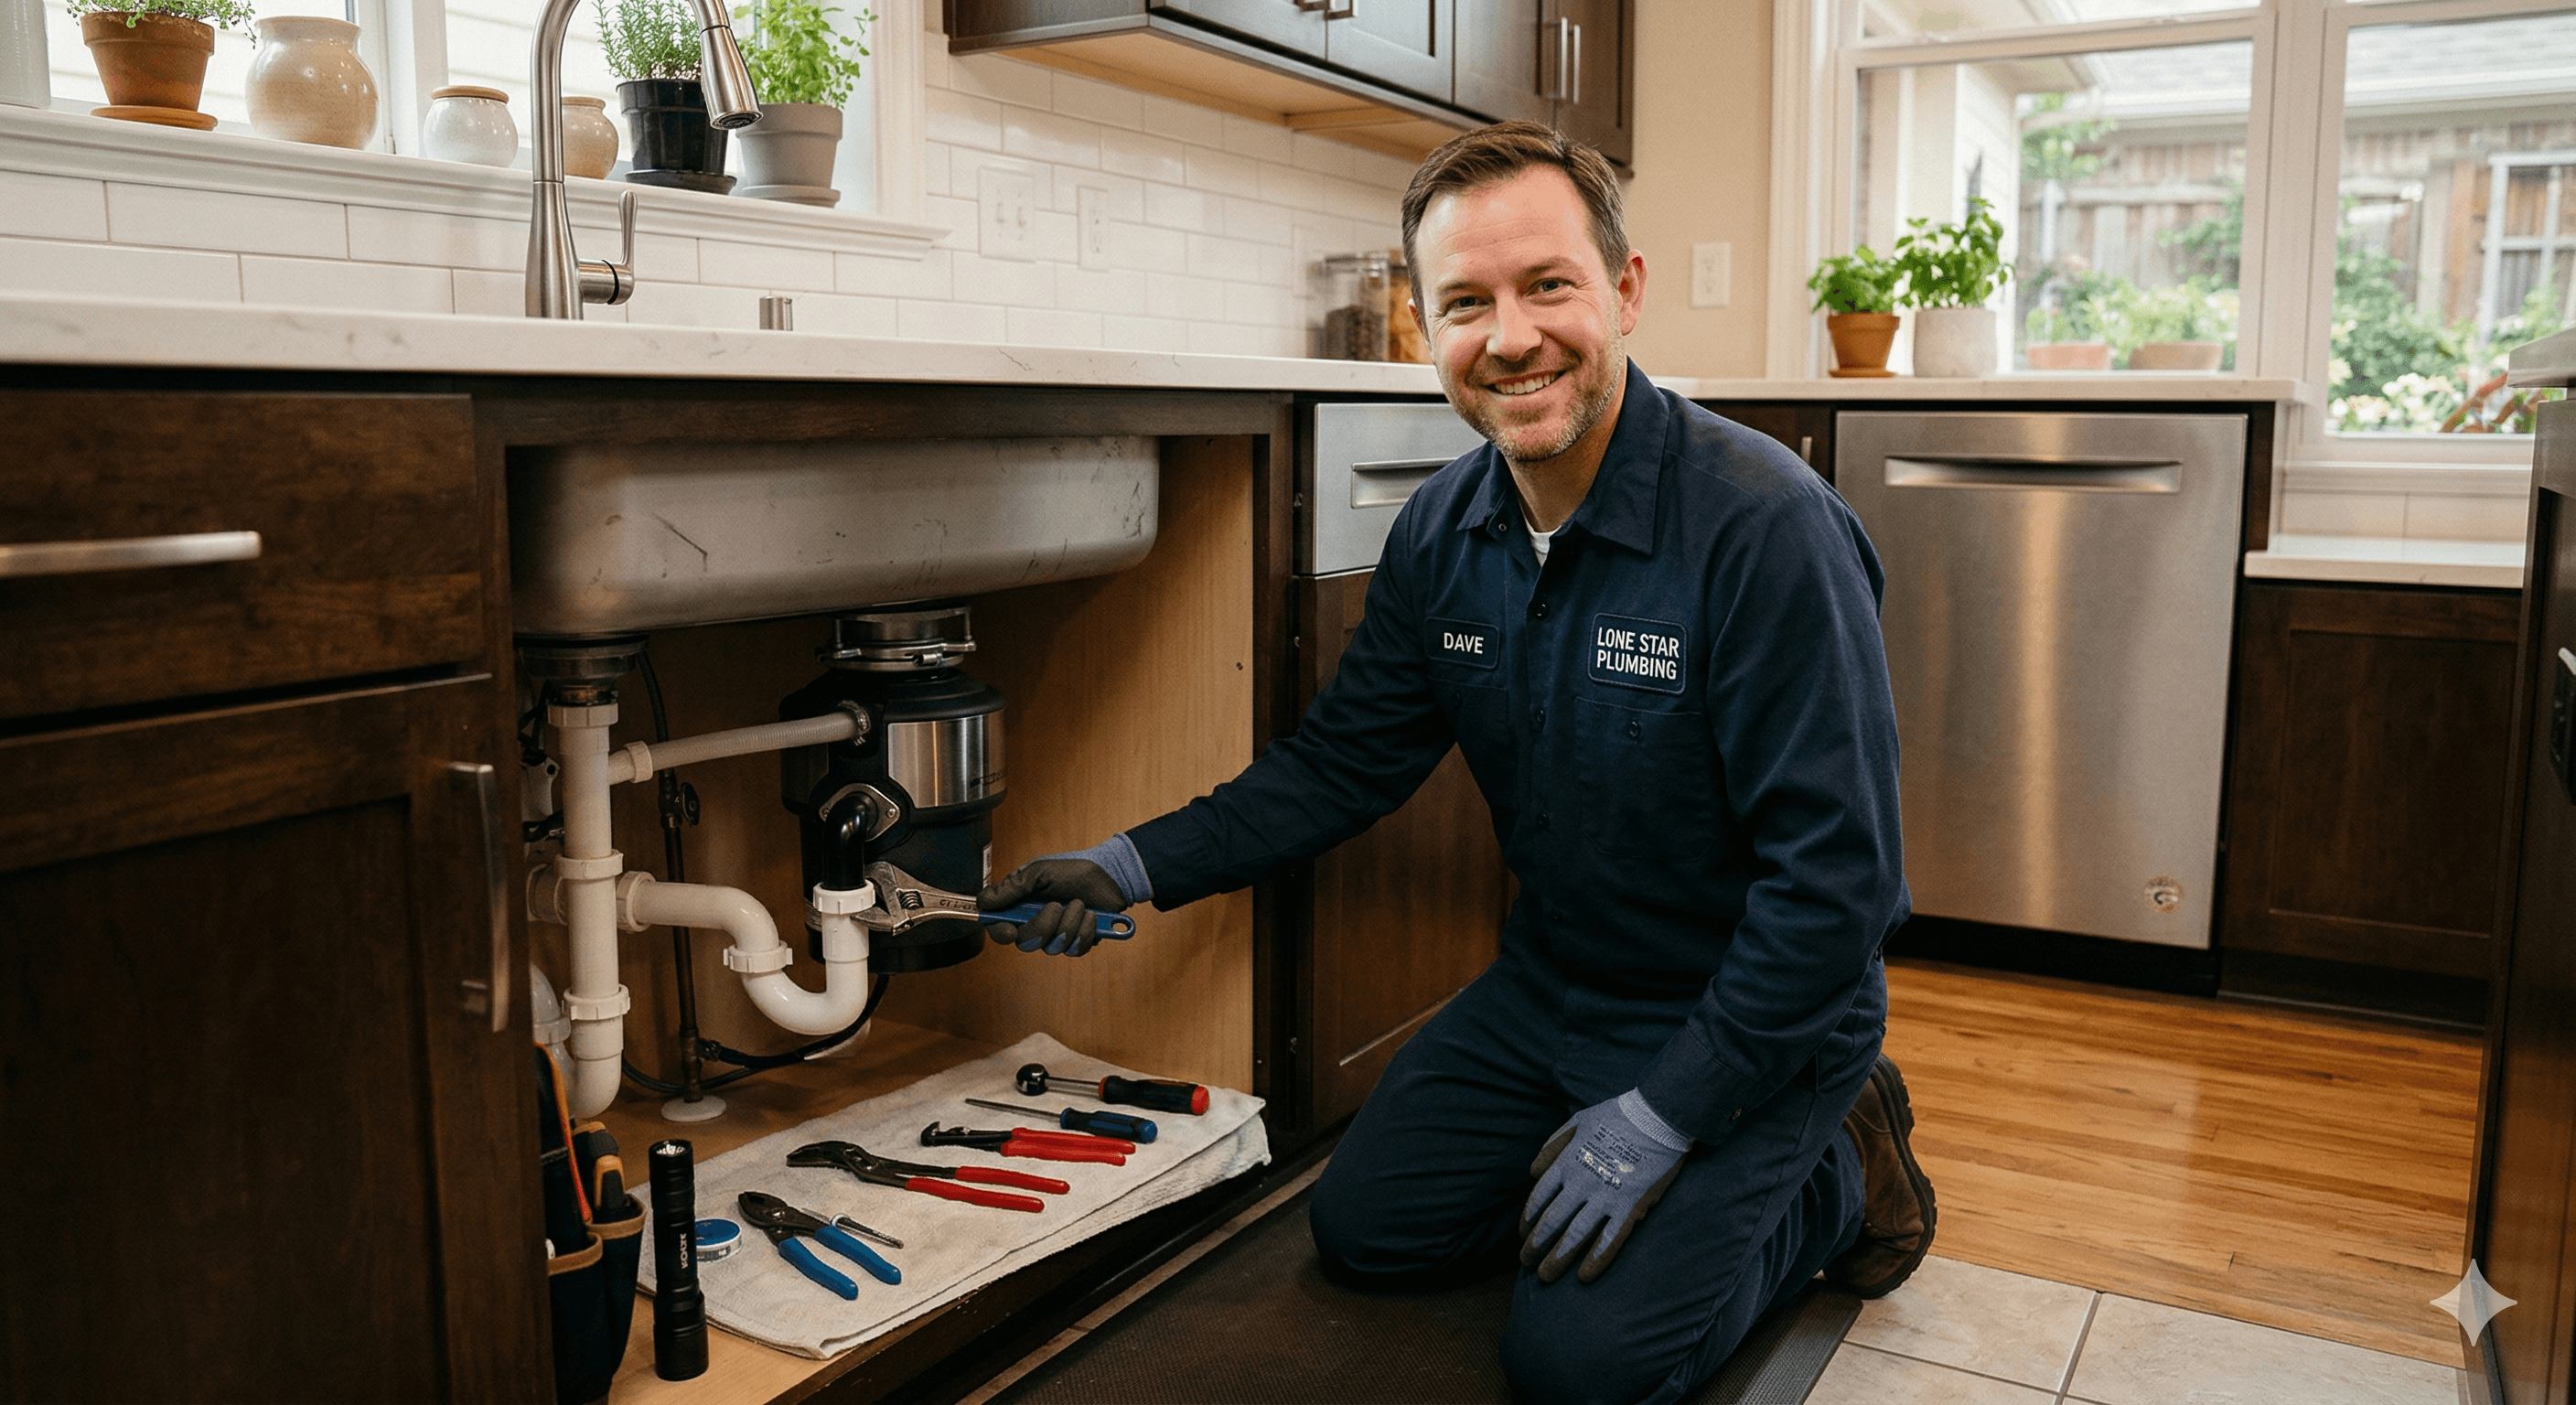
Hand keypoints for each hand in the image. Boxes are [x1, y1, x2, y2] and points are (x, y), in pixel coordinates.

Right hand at [980, 857, 1129, 955]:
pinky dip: (1085, 931)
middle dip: (1043, 926)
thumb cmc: (1074, 869)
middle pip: (1025, 943)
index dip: (1000, 932)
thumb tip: (983, 902)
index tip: (1010, 928)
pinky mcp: (1078, 941)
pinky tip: (1092, 915)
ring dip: (1069, 924)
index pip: (999, 926)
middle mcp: (1037, 921)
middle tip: (1056, 906)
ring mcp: (1058, 933)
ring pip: (1052, 948)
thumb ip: (1011, 888)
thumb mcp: (1039, 872)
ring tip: (1080, 904)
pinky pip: (1074, 950)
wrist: (1111, 875)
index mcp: (1022, 904)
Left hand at [1519, 1091, 1688, 1284]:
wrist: (1657, 1117)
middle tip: (1525, 1262)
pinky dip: (1596, 1259)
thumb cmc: (1616, 1116)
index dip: (1528, 1220)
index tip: (1523, 1234)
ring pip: (1575, 1235)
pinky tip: (1584, 1277)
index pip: (1538, 1198)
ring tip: (1544, 1276)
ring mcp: (1605, 1196)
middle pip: (1551, 1221)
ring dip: (1557, 1258)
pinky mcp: (1630, 1206)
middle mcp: (1580, 1183)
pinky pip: (1610, 1239)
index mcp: (1566, 1163)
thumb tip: (1532, 1172)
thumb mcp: (1576, 1122)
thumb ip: (1552, 1147)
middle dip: (1535, 1245)